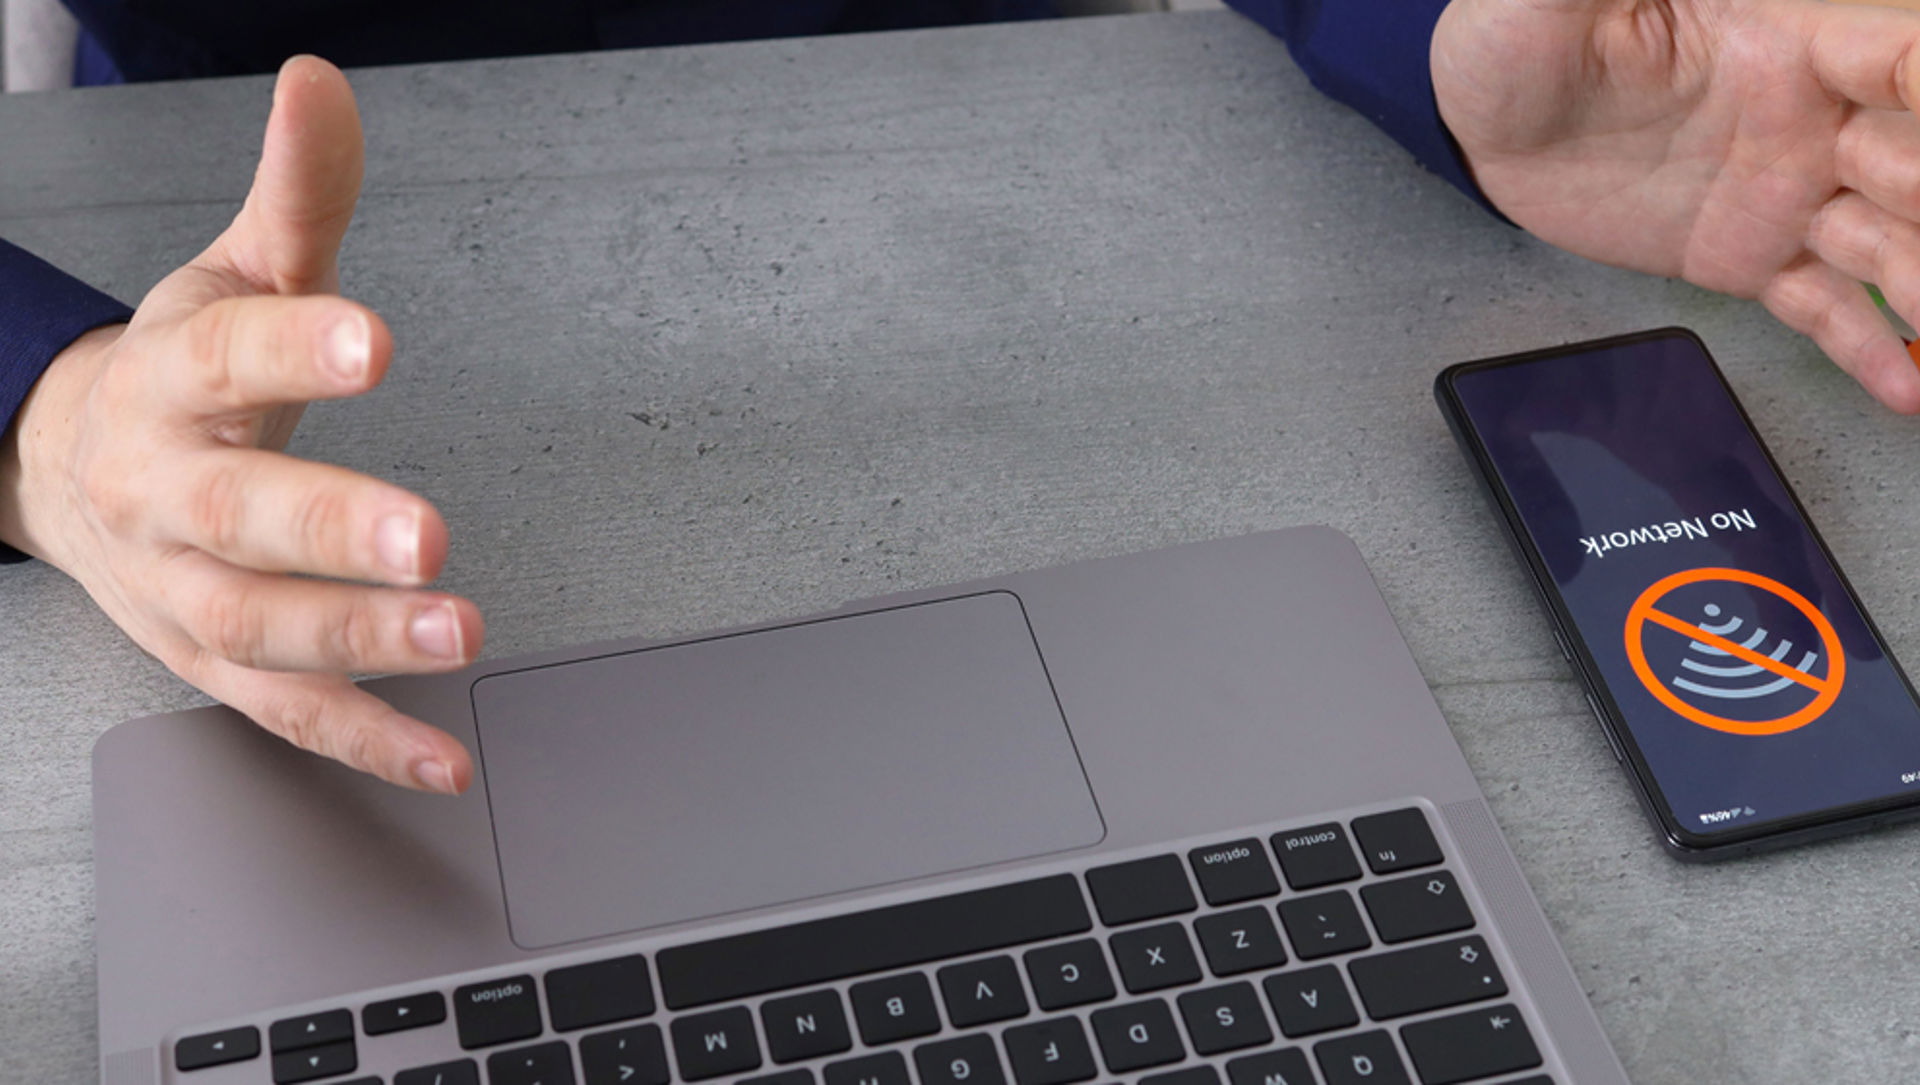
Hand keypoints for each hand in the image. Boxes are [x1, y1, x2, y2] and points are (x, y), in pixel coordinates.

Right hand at [0, 57, 481, 792]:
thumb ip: (299, 195)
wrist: (75, 471)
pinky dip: (368, 740)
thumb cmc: (176, 374)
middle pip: (234, 517)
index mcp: (167, 382)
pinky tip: (447, 754)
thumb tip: (322, 83)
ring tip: (460, 632)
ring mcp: (182, 591)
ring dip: (360, 639)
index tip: (370, 339)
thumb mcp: (233, 272)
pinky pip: (288, 715)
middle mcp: (163, 494)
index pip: (226, 356)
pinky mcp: (214, 665)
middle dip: (328, 527)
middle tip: (425, 531)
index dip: (295, 348)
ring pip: (260, 628)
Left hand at [1433, 0, 1919, 411]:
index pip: (1893, 58)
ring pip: (1886, 242)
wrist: (1487, 127)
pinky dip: (1867, 348)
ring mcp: (1783, 194)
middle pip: (1912, 162)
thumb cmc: (1519, 41)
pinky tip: (1906, 387)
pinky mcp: (1747, 258)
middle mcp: (1804, 118)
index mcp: (1780, 38)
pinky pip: (1822, 307)